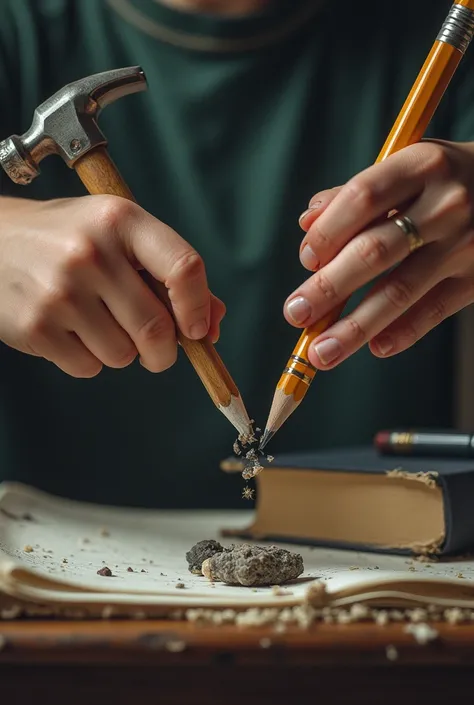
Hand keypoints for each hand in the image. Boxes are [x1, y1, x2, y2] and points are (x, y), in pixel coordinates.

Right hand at [0, 196, 224, 376]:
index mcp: (120, 220)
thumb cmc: (67, 240)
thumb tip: (213, 323)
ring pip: (124, 355)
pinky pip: (89, 367)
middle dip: (164, 351)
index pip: (184, 267)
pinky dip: (89, 360)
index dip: (199, 307)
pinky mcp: (36, 326)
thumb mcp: (116, 236)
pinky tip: (70, 330)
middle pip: (157, 328)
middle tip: (155, 350)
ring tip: (96, 323)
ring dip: (121, 352)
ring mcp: (60, 290)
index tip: (198, 330)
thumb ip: (167, 274)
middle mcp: (90, 252)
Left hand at [284, 140, 473, 368]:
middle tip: (295, 314)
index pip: (363, 197)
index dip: (328, 232)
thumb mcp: (409, 167)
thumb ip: (358, 192)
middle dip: (328, 288)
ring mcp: (466, 244)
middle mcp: (446, 204)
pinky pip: (435, 311)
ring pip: (400, 290)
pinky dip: (403, 333)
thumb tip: (307, 222)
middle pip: (374, 251)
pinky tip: (375, 348)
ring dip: (355, 327)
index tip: (306, 260)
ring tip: (321, 353)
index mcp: (421, 165)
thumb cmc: (447, 180)